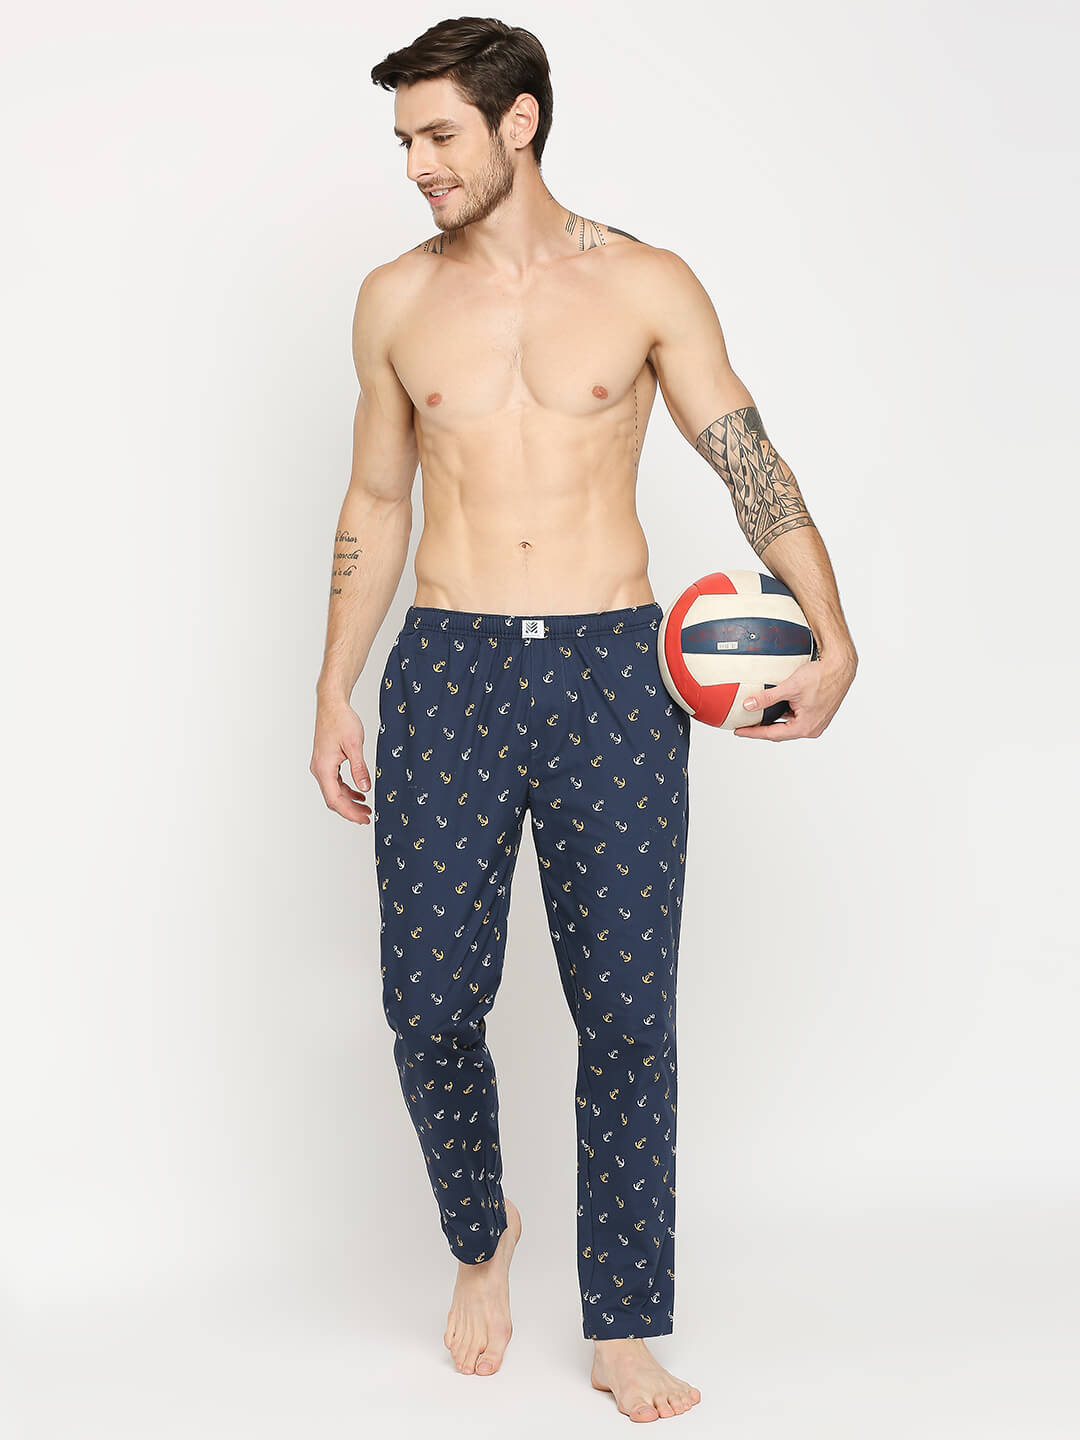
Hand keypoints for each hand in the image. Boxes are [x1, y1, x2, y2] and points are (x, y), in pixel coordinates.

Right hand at [310, 698, 371, 822]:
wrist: (332, 705)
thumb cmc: (341, 720)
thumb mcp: (354, 745)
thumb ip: (359, 768)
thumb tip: (365, 788)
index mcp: (324, 768)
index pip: (335, 799)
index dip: (350, 812)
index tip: (364, 819)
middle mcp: (319, 769)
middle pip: (333, 799)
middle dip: (350, 810)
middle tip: (367, 817)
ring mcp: (321, 766)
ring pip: (334, 792)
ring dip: (349, 801)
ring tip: (365, 808)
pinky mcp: (325, 762)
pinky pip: (334, 782)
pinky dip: (346, 790)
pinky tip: (359, 793)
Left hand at [733, 654, 855, 739]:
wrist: (840, 667)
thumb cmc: (822, 676)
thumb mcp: (790, 687)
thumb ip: (767, 698)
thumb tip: (749, 705)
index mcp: (805, 727)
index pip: (772, 734)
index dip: (753, 733)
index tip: (739, 731)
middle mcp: (812, 728)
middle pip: (780, 733)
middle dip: (761, 730)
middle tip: (744, 726)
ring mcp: (816, 722)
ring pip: (788, 726)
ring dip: (773, 723)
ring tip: (756, 719)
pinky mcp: (817, 714)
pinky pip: (796, 719)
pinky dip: (783, 716)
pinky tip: (774, 709)